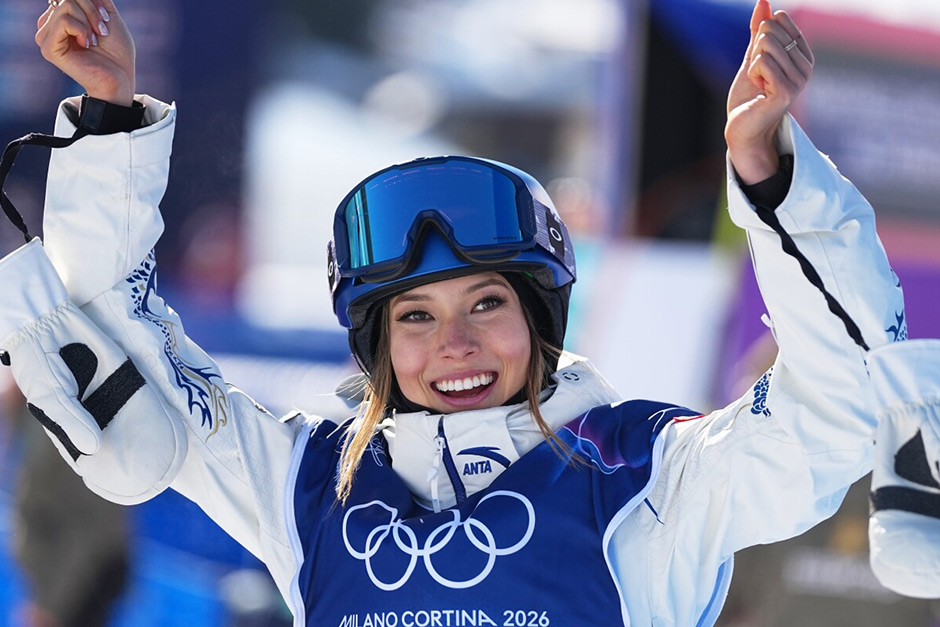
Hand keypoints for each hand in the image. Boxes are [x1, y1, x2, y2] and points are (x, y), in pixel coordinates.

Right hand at [35, 0, 134, 105]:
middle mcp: (49, 24)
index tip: (106, 19)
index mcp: (61, 16)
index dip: (93, 2)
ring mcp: (46, 35)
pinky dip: (82, 31)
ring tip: (94, 40)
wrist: (121, 77)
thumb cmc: (117, 50)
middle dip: (92, 10)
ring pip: (66, 5)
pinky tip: (86, 45)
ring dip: (89, 22)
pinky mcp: (48, 47)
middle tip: (103, 31)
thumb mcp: (107, 14)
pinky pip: (64, 22)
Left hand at [726, 0, 813, 184]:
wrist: (742, 127)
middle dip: (754, 52)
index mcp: (803, 55)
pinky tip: (759, 91)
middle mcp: (806, 66)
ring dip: (753, 65)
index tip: (761, 61)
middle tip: (758, 76)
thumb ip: (758, 31)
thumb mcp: (753, 57)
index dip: (759, 37)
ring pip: (765, 45)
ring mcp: (799, 79)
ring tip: (759, 85)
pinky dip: (752, 74)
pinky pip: (761, 62)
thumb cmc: (748, 96)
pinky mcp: (787, 90)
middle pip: (769, 30)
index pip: (778, 20)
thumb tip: (763, 0)